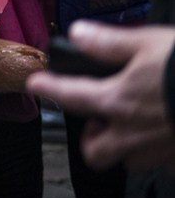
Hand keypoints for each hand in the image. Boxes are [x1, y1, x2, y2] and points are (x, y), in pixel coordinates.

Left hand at [28, 23, 174, 170]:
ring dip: (122, 145)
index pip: (69, 96)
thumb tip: (77, 34)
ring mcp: (158, 150)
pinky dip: (157, 152)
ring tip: (129, 125)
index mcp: (117, 100)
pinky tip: (162, 133)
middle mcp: (132, 132)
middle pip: (95, 151)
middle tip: (95, 117)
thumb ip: (108, 42)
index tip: (35, 85)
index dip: (48, 88)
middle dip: (90, 136)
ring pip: (127, 160)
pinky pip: (161, 163)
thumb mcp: (146, 42)